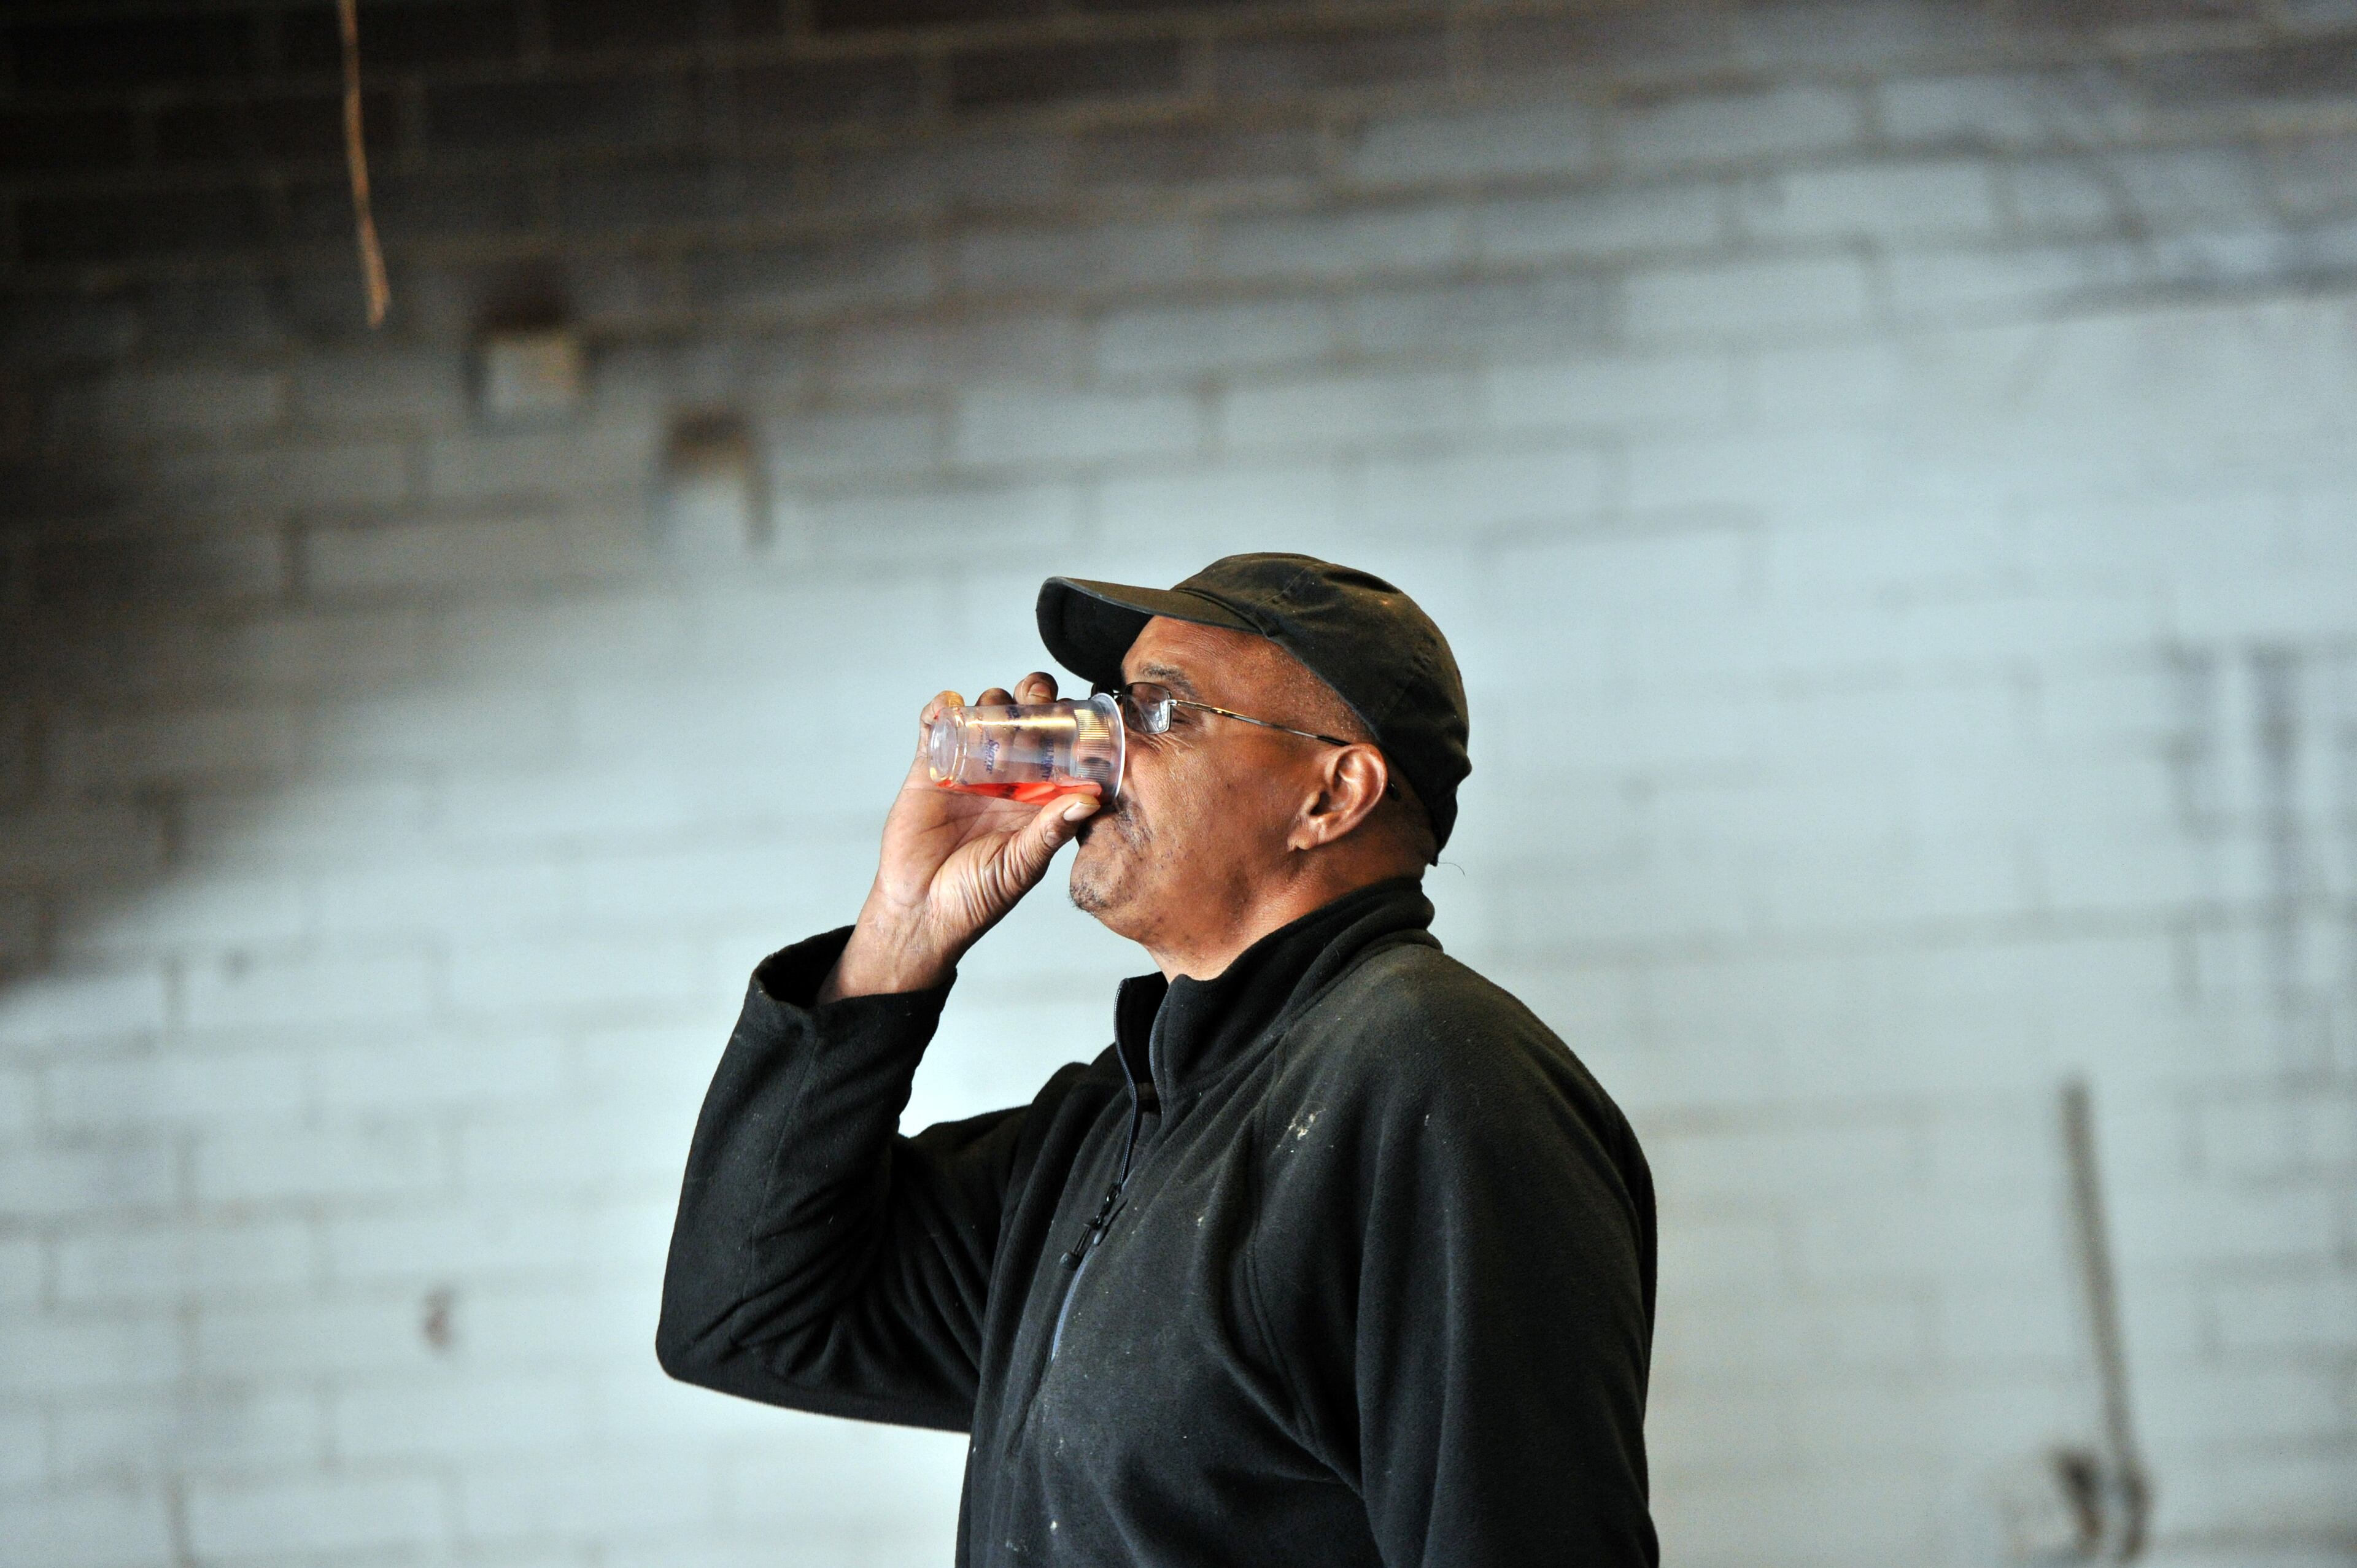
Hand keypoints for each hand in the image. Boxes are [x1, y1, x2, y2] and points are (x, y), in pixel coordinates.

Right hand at [819, 673, 1100, 999]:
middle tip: (1039, 699)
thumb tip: (1089, 799)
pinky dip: (942, 710)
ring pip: (986, 715)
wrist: (920, 914)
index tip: (1081, 715)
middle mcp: (1008, 778)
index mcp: (1038, 799)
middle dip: (1036, 700)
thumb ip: (1051, 831)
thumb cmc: (975, 898)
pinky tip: (950, 707)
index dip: (1072, 728)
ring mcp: (969, 770)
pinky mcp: (931, 770)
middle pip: (1026, 722)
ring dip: (994, 701)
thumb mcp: (1020, 866)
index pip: (1062, 751)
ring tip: (996, 711)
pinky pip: (937, 729)